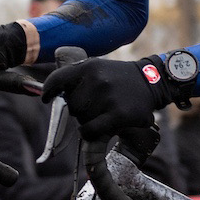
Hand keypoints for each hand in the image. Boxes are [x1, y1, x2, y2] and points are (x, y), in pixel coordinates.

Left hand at [41, 56, 164, 139]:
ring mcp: (108, 98)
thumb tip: (50, 94)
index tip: (46, 98)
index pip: (58, 79)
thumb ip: (76, 78)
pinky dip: (90, 132)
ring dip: (88, 120)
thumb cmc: (119, 79)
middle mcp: (97, 80)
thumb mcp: (98, 67)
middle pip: (71, 105)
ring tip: (104, 112)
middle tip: (95, 104)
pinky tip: (97, 128)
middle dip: (79, 108)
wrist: (153, 82)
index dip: (49, 91)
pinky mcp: (119, 115)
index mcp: (89, 67)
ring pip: (81, 119)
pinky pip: (91, 130)